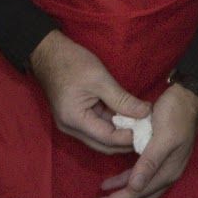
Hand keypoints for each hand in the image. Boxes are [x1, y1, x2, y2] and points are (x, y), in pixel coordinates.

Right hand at [29, 30, 149, 153]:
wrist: (46, 52)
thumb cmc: (71, 63)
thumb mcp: (100, 79)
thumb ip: (123, 99)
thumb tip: (146, 113)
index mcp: (75, 119)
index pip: (109, 138)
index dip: (131, 136)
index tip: (151, 128)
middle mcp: (70, 128)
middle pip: (104, 145)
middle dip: (127, 140)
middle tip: (149, 130)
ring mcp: (71, 124)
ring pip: (101, 139)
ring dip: (121, 134)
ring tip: (140, 124)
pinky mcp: (74, 118)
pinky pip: (96, 128)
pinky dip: (112, 125)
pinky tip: (127, 117)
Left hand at [86, 83, 197, 197]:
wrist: (187, 101)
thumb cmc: (174, 116)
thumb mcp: (162, 137)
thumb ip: (149, 162)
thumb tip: (134, 187)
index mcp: (166, 172)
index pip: (135, 195)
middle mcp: (165, 176)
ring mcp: (161, 169)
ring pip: (136, 193)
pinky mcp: (155, 161)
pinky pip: (137, 178)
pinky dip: (122, 183)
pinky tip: (108, 184)